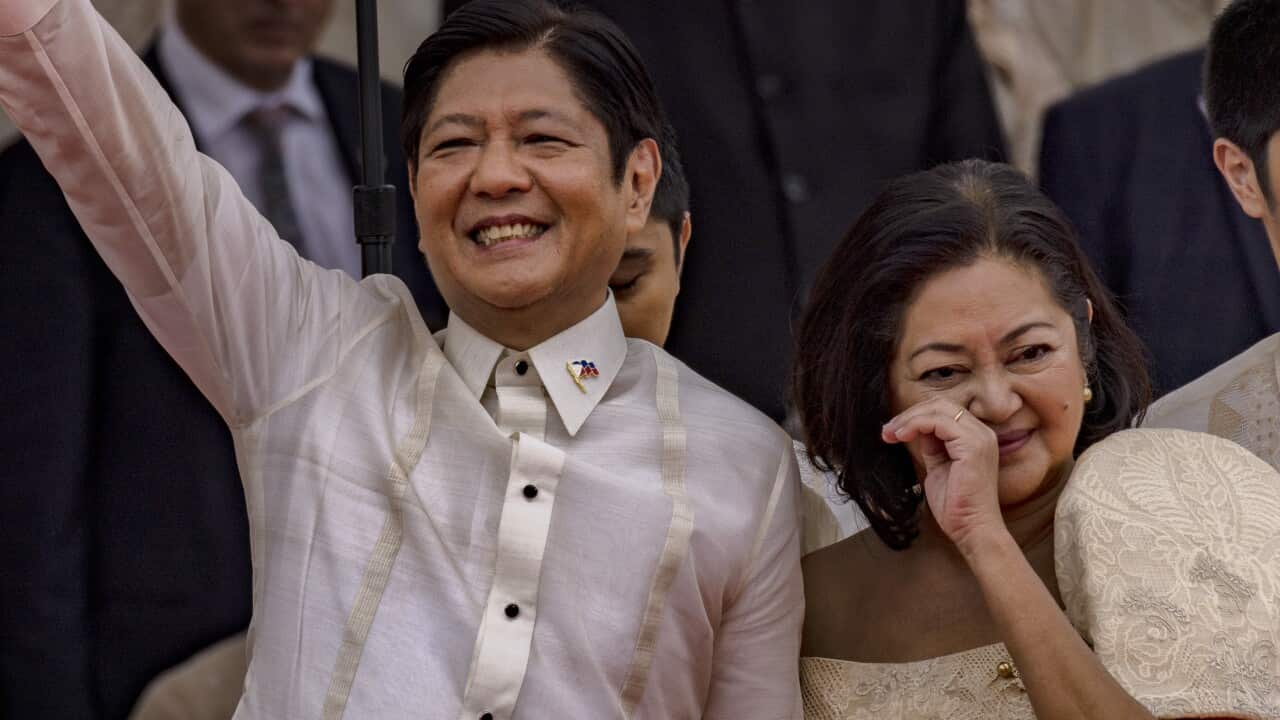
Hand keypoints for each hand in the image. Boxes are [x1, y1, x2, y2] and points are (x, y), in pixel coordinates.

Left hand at [882, 399, 1005, 553]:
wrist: (972, 529)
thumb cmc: (956, 506)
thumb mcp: (938, 468)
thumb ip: (933, 447)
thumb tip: (918, 431)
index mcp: (976, 438)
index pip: (944, 412)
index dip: (915, 417)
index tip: (892, 432)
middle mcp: (982, 433)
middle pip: (941, 405)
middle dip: (909, 415)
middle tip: (887, 431)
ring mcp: (980, 438)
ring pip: (939, 409)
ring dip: (909, 419)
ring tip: (891, 434)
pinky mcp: (973, 446)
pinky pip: (940, 422)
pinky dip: (917, 424)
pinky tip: (902, 436)